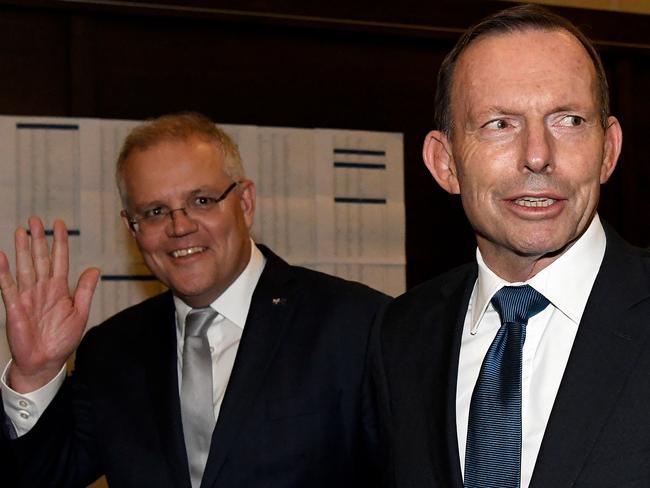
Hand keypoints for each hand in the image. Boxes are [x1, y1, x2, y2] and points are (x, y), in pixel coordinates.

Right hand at [0, 216, 99, 392]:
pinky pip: (8, 286)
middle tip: (35, 219)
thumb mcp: (80, 313)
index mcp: (60, 289)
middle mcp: (43, 288)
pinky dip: (3, 271)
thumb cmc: (63, 339)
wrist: (46, 361)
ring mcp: (28, 296)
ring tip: (21, 231)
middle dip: (38, 238)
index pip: (60, 259)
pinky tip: (0, 256)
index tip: (59, 223)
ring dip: (22, 249)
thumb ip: (85, 290)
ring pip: (25, 267)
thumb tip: (95, 268)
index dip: (59, 242)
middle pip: (40, 258)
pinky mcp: (15, 306)